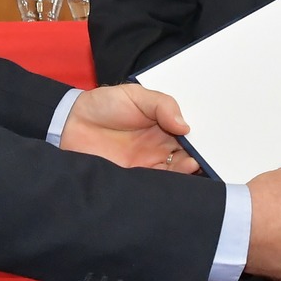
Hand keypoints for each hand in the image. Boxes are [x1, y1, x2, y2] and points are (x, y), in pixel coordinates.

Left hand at [59, 84, 199, 171]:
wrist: (69, 125)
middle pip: (188, 156)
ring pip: (176, 173)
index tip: (212, 141)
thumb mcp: (135, 95)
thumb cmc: (102, 105)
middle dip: (199, 157)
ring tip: (191, 165)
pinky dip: (168, 185)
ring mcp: (148, 165)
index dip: (202, 139)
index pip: (190, 135)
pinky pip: (157, 186)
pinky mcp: (134, 180)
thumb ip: (162, 105)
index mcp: (164, 125)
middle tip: (203, 155)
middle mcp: (160, 147)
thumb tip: (186, 126)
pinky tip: (175, 179)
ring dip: (187, 172)